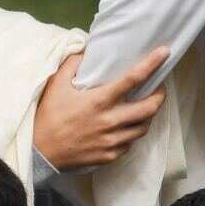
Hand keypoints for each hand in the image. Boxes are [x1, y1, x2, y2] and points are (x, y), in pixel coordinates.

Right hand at [34, 46, 168, 169]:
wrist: (40, 151)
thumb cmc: (48, 115)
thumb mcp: (56, 84)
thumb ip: (72, 64)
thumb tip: (86, 50)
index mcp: (100, 100)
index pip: (133, 78)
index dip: (152, 64)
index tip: (164, 52)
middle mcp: (110, 121)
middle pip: (149, 108)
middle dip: (160, 96)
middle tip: (159, 88)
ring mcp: (112, 141)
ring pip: (143, 128)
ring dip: (148, 116)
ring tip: (146, 107)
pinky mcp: (109, 156)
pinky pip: (129, 144)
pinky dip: (132, 133)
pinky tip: (127, 127)